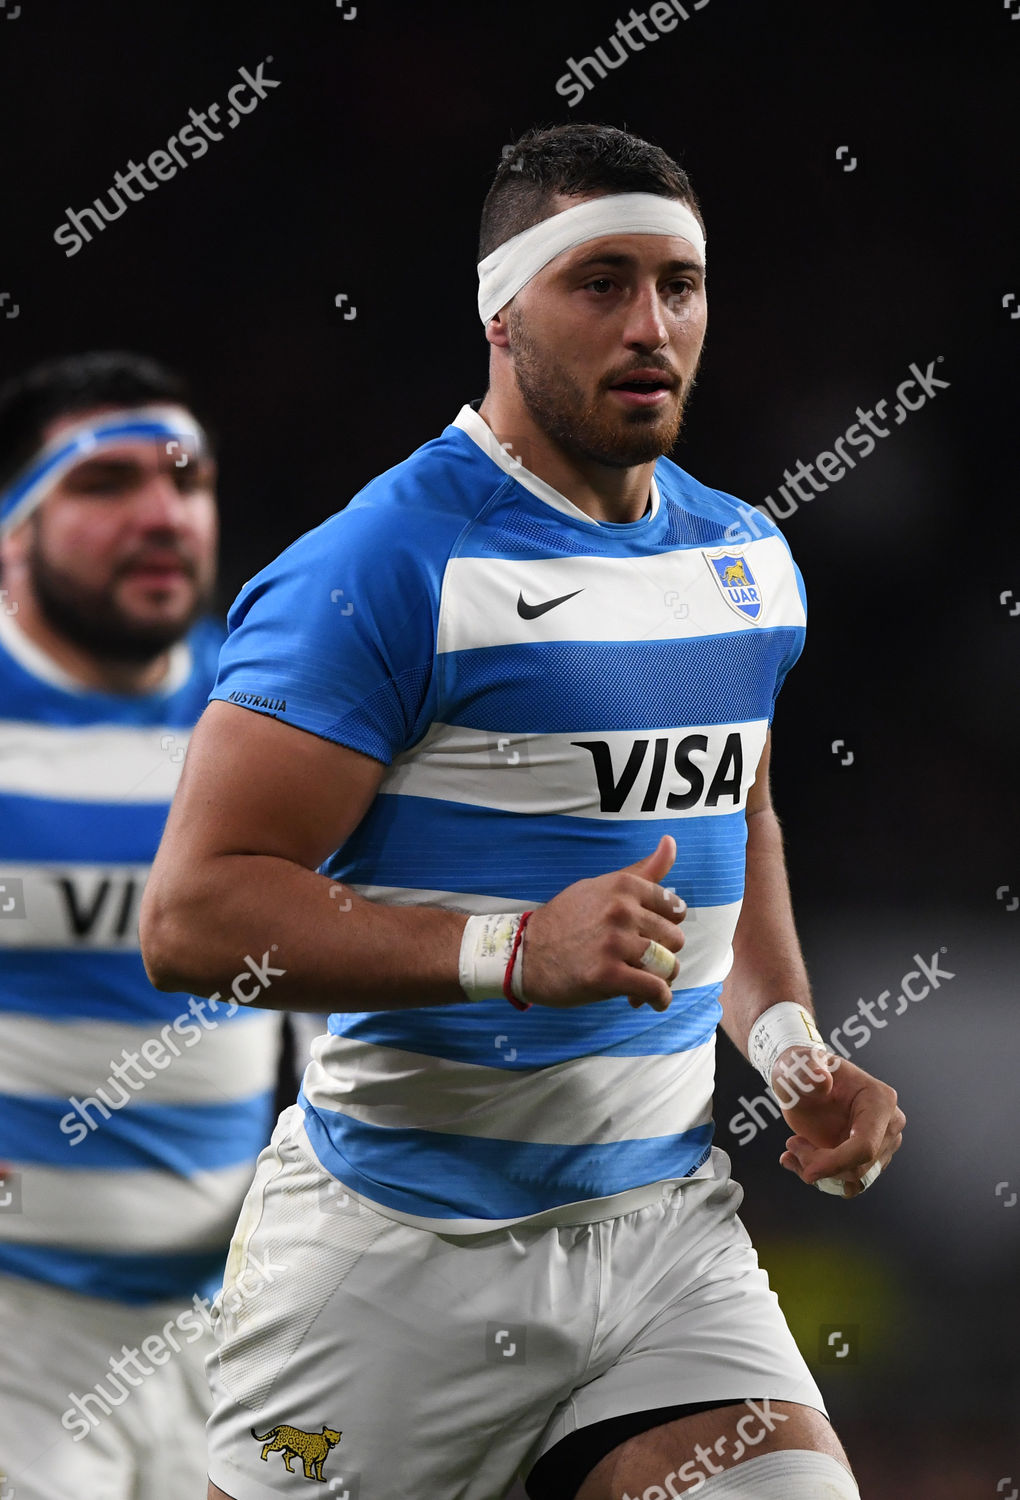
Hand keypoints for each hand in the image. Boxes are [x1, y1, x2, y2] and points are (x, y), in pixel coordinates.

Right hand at [522, 835, 685, 1010]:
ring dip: (660, 979)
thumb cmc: (565, 920)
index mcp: (623, 886)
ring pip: (667, 965)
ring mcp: (614, 943)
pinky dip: (658, 999)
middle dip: (663, 955)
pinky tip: (646, 1001)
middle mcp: (621, 910)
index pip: (675, 909)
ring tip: (644, 983)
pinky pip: (655, 989)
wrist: (523, 954)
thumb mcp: (600, 886)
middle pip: (674, 939)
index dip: (667, 927)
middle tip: (642, 963)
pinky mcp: (608, 975)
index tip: (651, 937)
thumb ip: (641, 870)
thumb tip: (671, 841)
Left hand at [772, 1048, 904, 1198]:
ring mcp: (882, 1143)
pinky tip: (800, 1163)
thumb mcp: (800, 1065)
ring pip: (853, 1178)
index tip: (808, 1171)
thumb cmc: (804, 1068)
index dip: (836, 1163)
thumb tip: (821, 1080)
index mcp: (880, 1100)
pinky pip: (849, 1182)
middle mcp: (889, 1124)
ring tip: (792, 1151)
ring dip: (817, 1171)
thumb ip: (808, 1070)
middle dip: (819, 1163)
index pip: (865, 1145)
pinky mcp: (870, 1158)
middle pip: (858, 1166)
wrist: (803, 1079)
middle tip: (792, 1145)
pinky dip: (823, 1179)